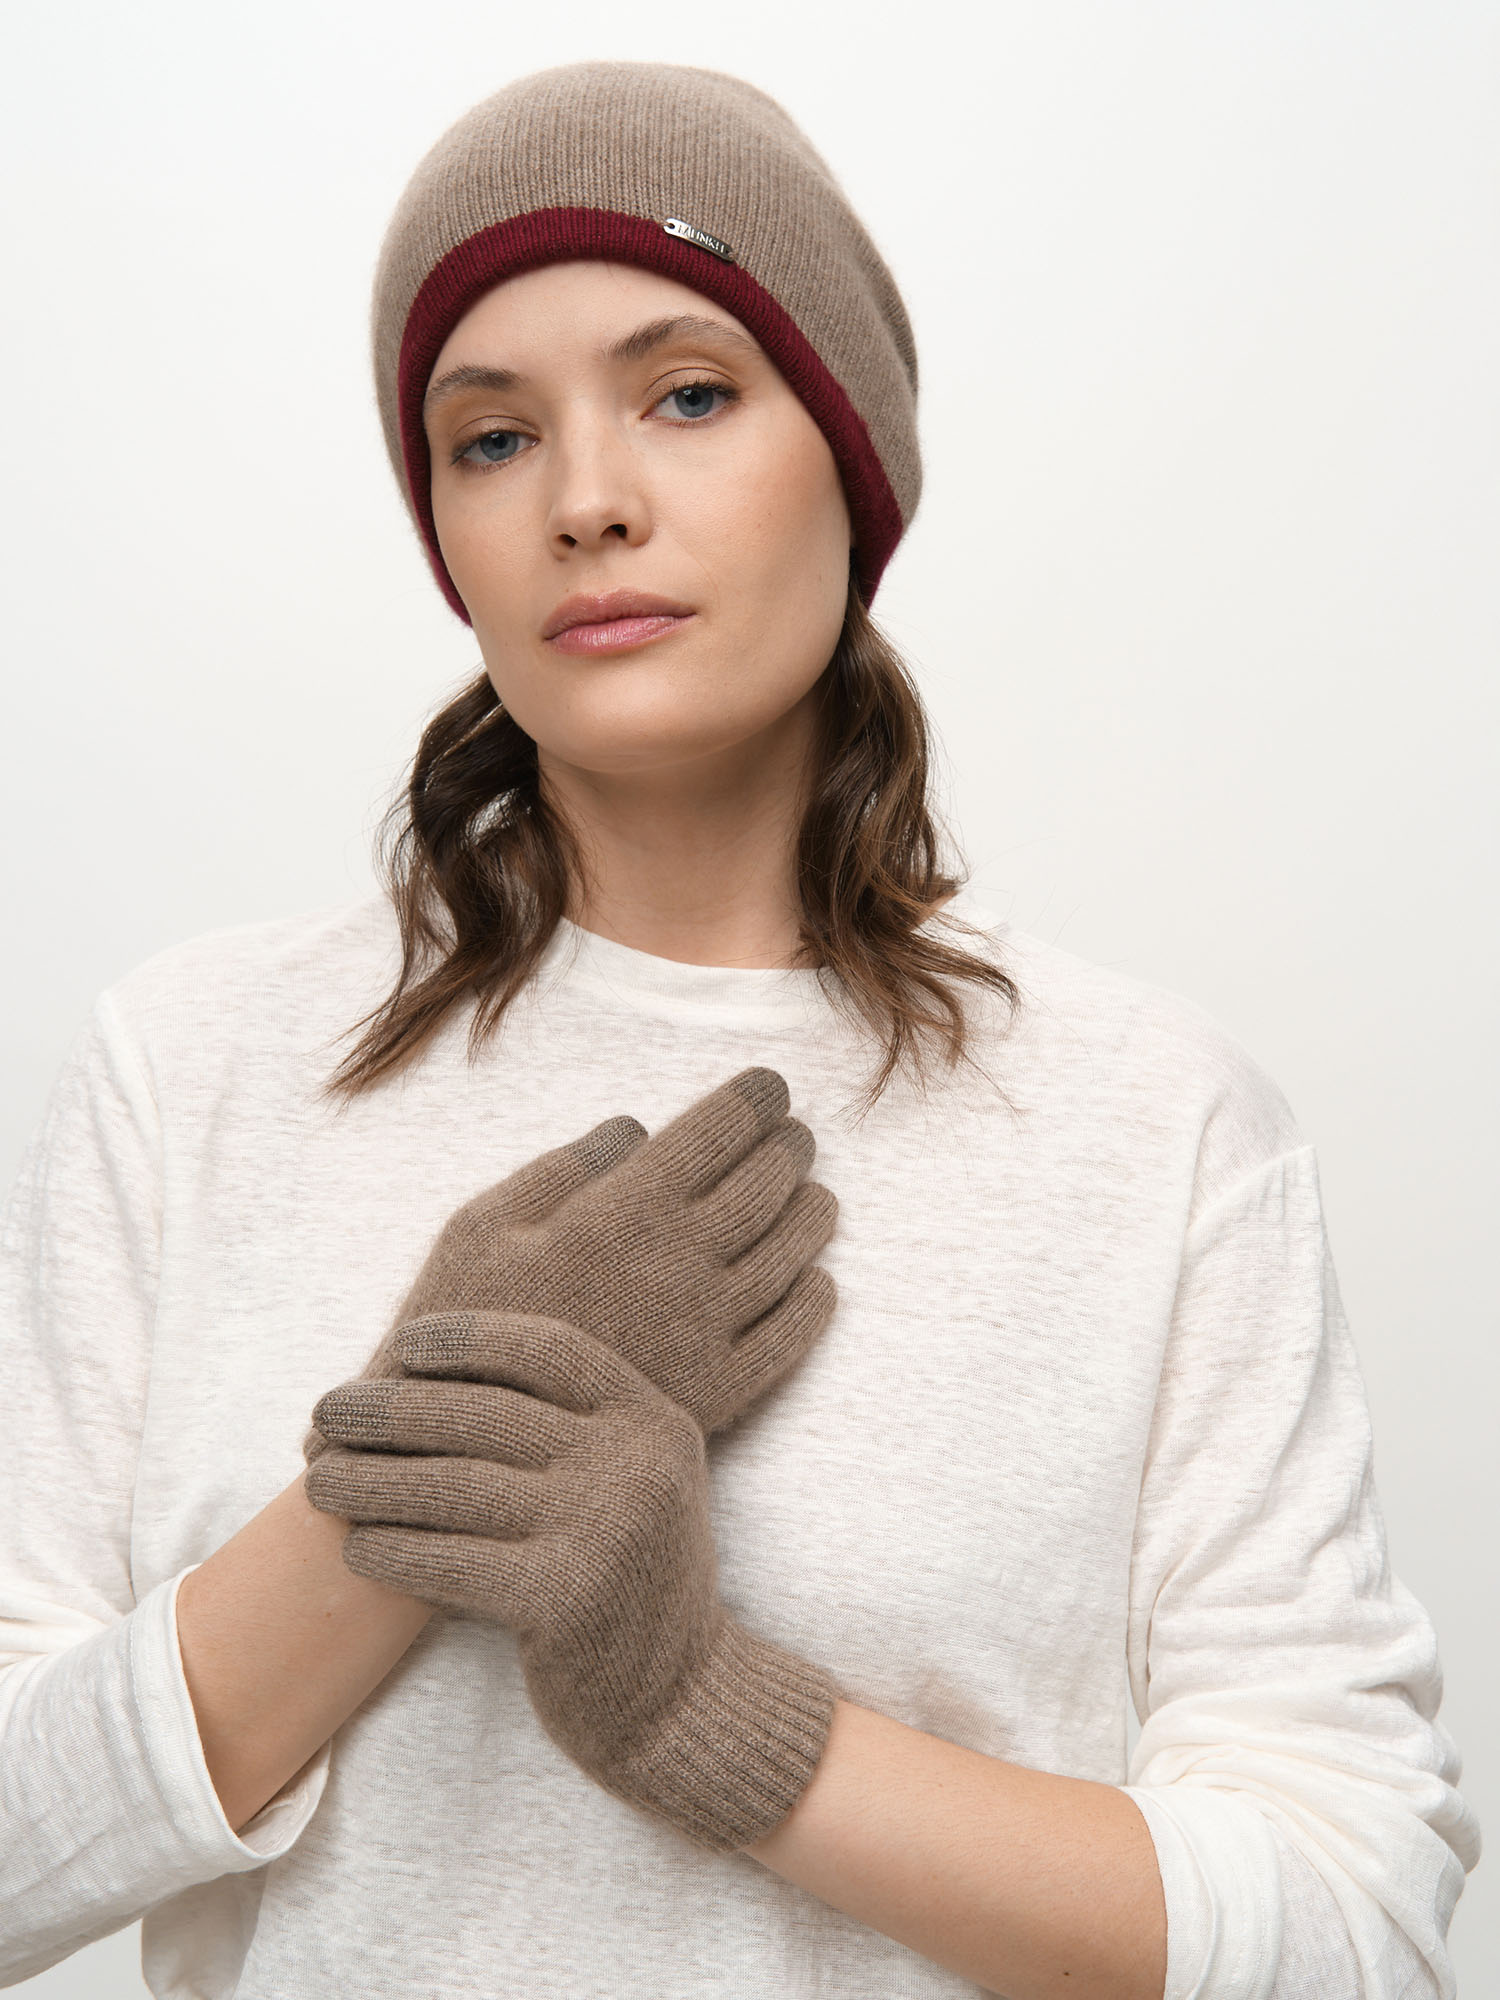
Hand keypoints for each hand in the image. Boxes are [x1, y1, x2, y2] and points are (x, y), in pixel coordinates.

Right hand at [304, 1066, 837, 1461]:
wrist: (463, 1450)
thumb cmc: (460, 1325)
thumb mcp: (480, 1225)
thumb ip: (563, 1167)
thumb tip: (636, 1127)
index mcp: (623, 1208)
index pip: (718, 1129)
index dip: (754, 1099)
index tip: (769, 1088)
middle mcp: (679, 1261)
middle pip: (767, 1183)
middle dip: (789, 1147)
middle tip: (794, 1136)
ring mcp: (707, 1329)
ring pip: (793, 1252)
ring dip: (814, 1213)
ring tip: (817, 1197)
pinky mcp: (720, 1393)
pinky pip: (790, 1336)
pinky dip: (814, 1300)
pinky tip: (816, 1281)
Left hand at [304, 1310, 838, 1851]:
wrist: (680, 1702)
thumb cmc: (627, 1581)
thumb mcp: (633, 1483)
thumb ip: (568, 1429)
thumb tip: (433, 1375)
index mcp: (652, 1420)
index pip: (547, 1349)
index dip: (468, 1338)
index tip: (401, 1347)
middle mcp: (634, 1463)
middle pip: (483, 1413)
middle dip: (389, 1409)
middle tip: (325, 1415)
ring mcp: (602, 1528)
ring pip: (452, 1485)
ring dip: (368, 1479)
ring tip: (318, 1480)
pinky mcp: (563, 1598)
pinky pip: (448, 1560)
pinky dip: (391, 1550)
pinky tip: (356, 1548)